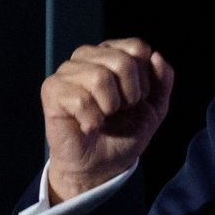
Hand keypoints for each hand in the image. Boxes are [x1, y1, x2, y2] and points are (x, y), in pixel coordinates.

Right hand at [41, 38, 173, 202]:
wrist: (100, 166)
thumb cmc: (122, 134)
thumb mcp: (154, 108)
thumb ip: (162, 81)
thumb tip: (156, 55)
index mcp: (112, 54)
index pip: (138, 48)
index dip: (145, 80)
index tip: (136, 100)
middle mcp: (88, 56)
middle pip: (123, 61)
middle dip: (130, 95)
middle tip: (118, 112)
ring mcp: (67, 71)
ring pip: (100, 77)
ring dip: (110, 107)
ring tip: (103, 117)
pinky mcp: (52, 89)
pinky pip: (81, 99)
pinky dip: (92, 120)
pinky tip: (88, 125)